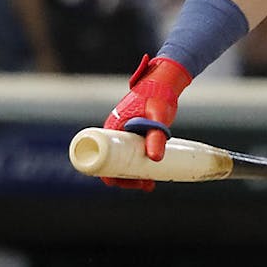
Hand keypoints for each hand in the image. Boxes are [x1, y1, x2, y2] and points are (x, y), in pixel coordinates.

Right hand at [100, 56, 193, 189]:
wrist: (165, 80)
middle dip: (126, 179)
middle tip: (146, 185)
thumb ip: (156, 136)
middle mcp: (113, 131)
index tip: (130, 183)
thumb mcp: (158, 117)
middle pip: (111, 163)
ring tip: (150, 184)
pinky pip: (128, 154)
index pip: (102, 158)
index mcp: (112, 127)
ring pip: (120, 160)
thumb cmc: (159, 95)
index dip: (112, 175)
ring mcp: (122, 133)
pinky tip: (149, 173)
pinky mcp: (132, 133)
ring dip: (132, 174)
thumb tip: (155, 159)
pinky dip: (136, 165)